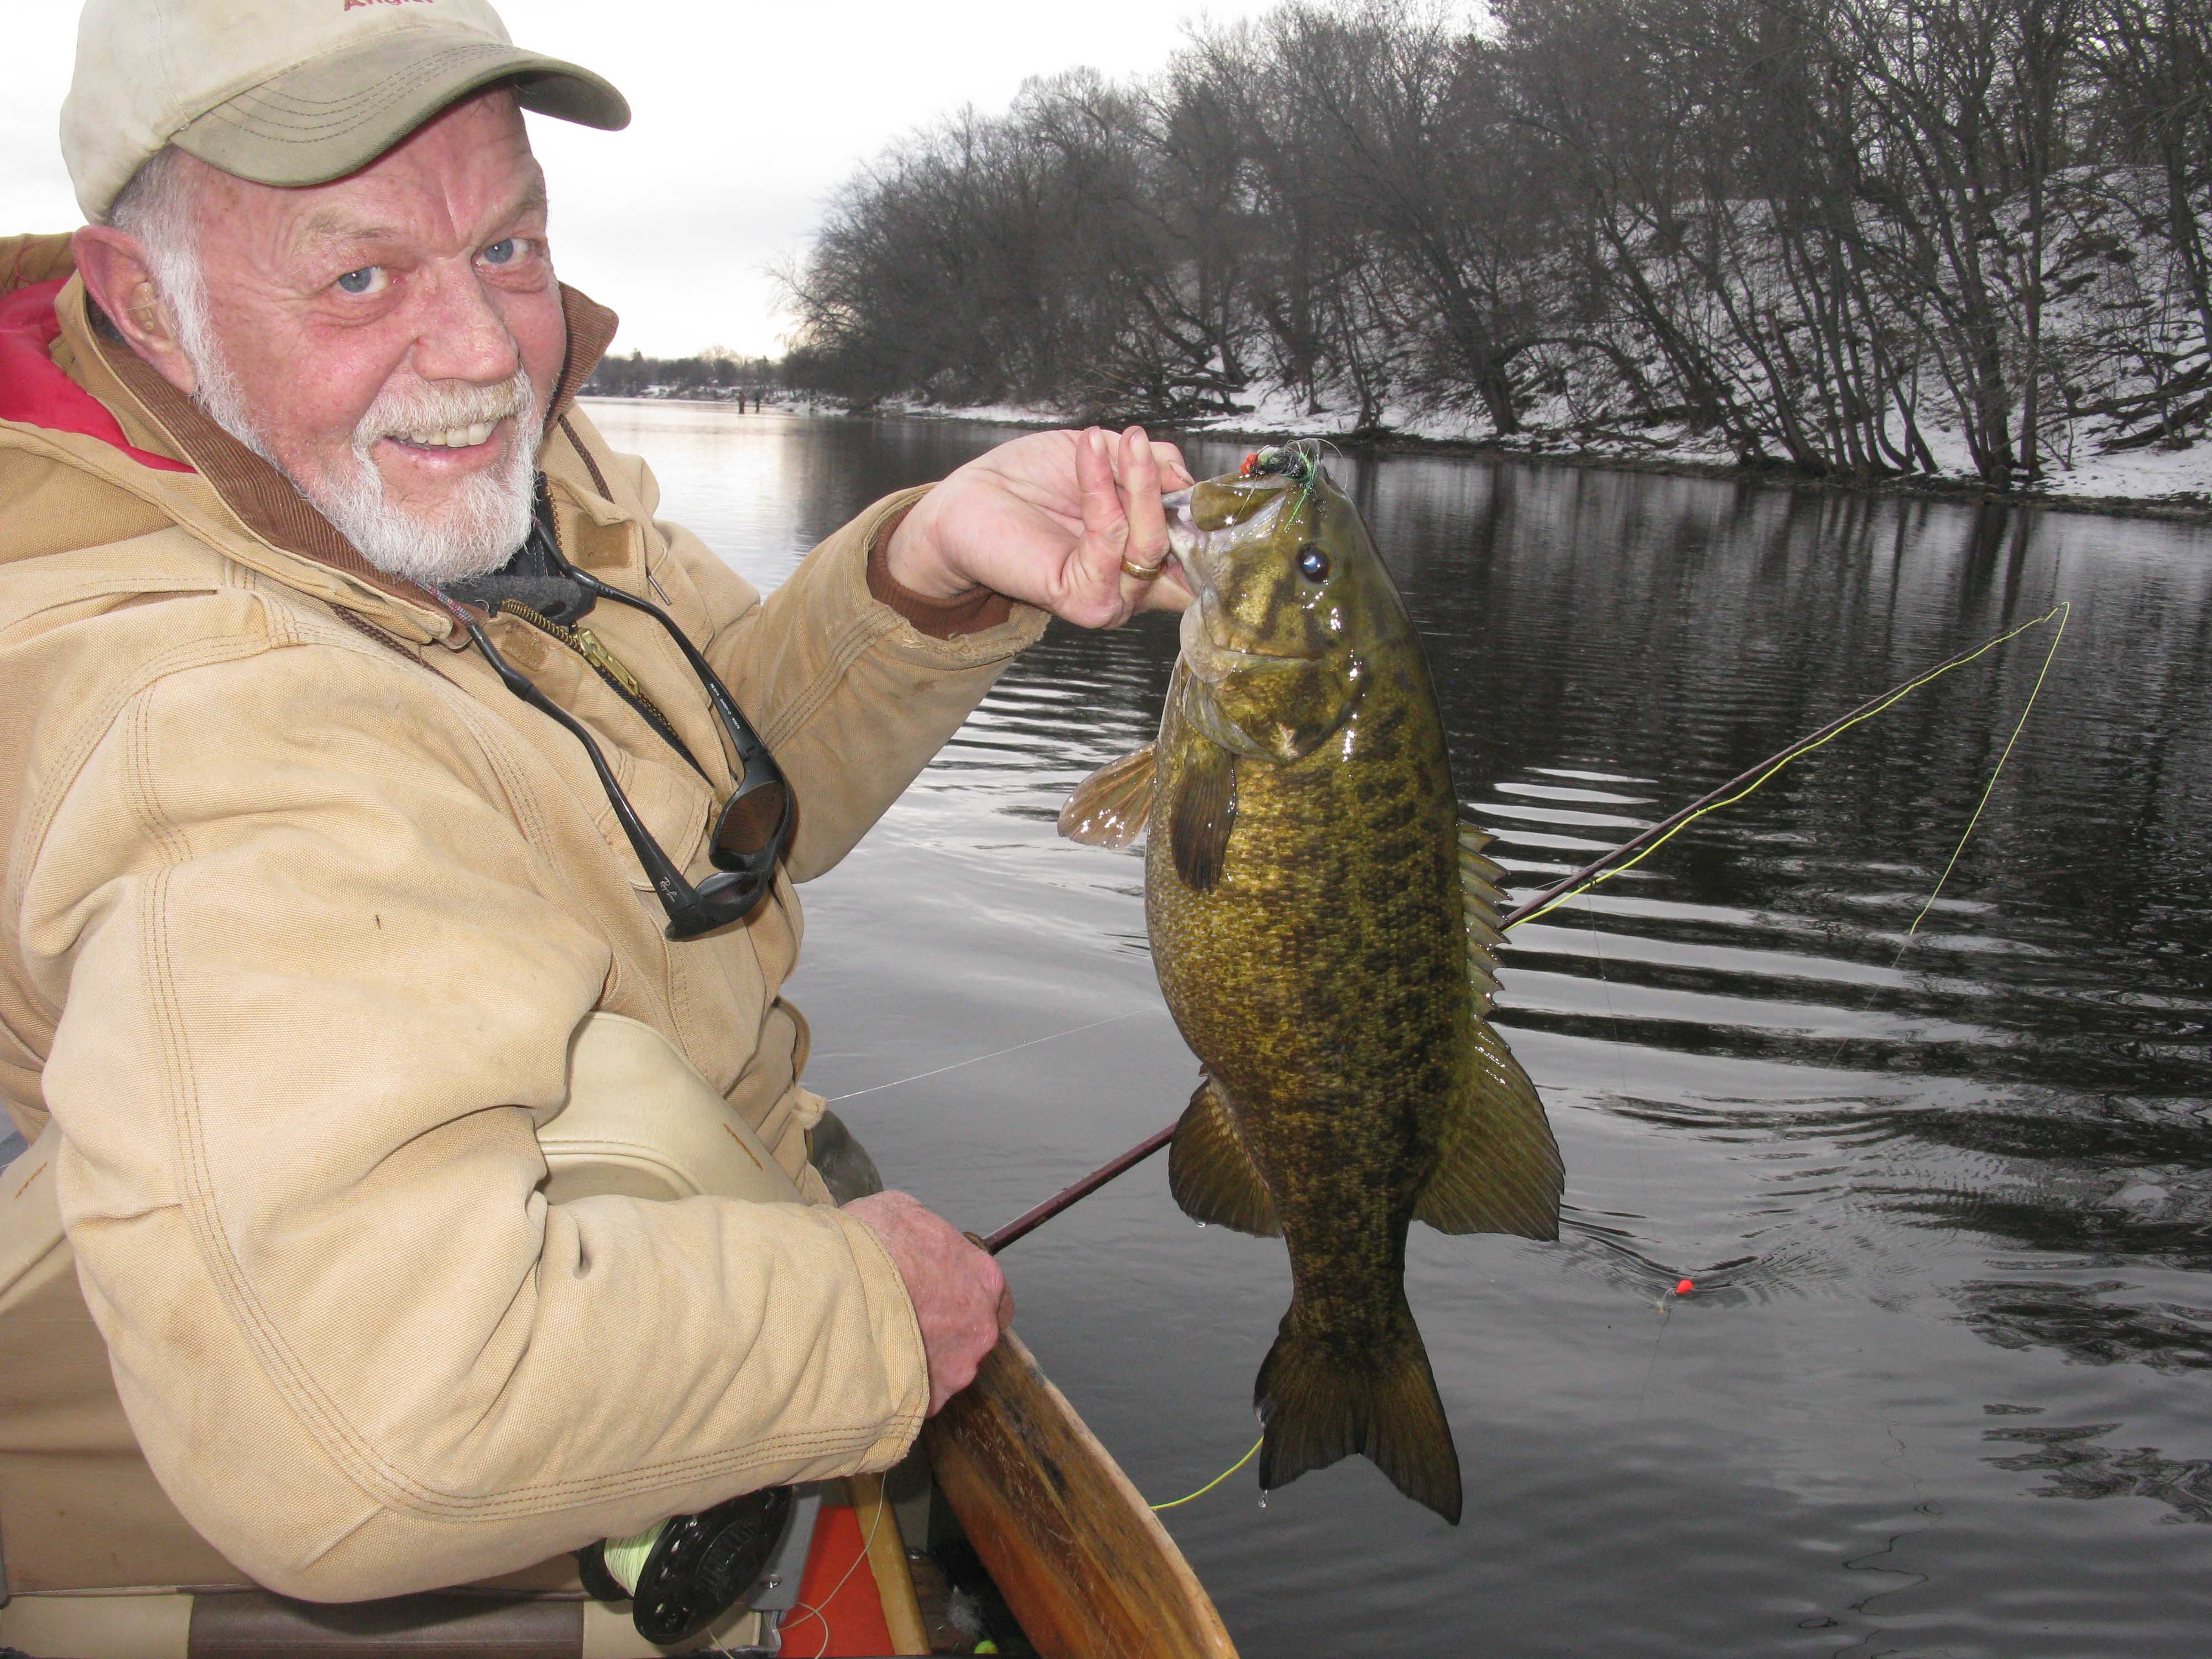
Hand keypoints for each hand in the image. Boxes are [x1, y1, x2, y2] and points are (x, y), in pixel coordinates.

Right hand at [844, 1190, 1012, 1414]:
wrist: (834, 1289)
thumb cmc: (869, 1247)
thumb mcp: (901, 1212)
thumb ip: (924, 1235)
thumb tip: (916, 1240)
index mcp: (982, 1279)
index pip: (994, 1295)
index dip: (965, 1297)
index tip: (942, 1299)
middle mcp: (981, 1327)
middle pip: (971, 1336)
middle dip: (945, 1332)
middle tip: (906, 1322)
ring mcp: (957, 1368)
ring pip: (944, 1369)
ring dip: (920, 1360)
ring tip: (880, 1346)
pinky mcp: (928, 1400)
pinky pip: (917, 1397)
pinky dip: (899, 1387)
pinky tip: (872, 1369)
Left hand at [883, 425, 1197, 625]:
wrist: (968, 502)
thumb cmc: (1029, 482)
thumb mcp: (1104, 459)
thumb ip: (1150, 467)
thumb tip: (1186, 477)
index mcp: (1143, 558)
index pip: (1199, 553)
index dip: (1210, 517)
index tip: (1205, 473)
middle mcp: (1134, 586)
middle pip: (1184, 548)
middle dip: (1171, 492)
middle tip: (1146, 445)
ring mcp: (1113, 597)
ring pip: (1151, 544)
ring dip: (1139, 484)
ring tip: (1123, 441)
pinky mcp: (1084, 598)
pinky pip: (1110, 538)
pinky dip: (1103, 489)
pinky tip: (1090, 452)